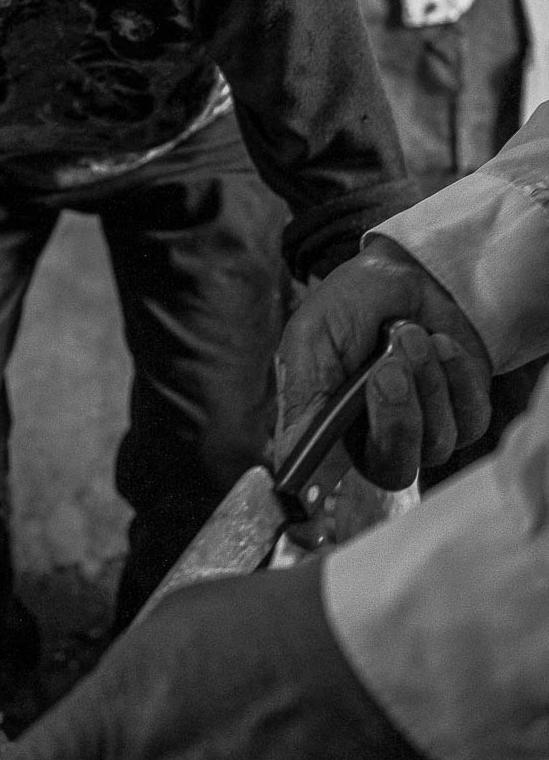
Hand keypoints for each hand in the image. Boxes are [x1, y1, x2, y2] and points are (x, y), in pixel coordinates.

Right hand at [278, 238, 491, 488]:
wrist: (406, 269)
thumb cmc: (349, 304)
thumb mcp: (310, 338)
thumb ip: (303, 397)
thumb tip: (289, 459)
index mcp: (327, 429)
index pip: (320, 483)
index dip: (322, 490)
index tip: (324, 467)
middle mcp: (373, 439)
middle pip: (390, 469)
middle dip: (394, 418)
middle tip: (387, 366)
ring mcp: (423, 430)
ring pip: (434, 443)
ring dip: (425, 382)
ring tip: (410, 334)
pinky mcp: (464, 415)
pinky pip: (469, 420)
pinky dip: (456, 377)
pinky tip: (441, 344)